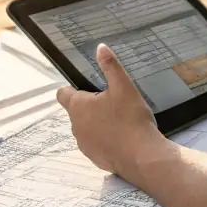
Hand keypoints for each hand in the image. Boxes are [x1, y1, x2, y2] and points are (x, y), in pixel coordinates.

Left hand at [56, 44, 162, 180]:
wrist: (142, 156)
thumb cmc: (130, 118)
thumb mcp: (123, 86)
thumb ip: (110, 66)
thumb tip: (100, 48)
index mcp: (78, 107)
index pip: (63, 94)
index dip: (72, 88)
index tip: (87, 87)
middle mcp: (76, 126)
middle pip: (77, 111)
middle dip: (91, 106)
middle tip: (113, 101)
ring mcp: (84, 145)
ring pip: (87, 128)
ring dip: (97, 123)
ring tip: (119, 119)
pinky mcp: (94, 158)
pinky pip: (96, 143)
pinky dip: (105, 139)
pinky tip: (122, 136)